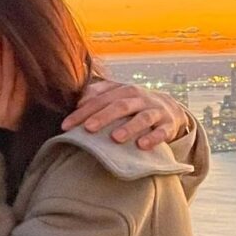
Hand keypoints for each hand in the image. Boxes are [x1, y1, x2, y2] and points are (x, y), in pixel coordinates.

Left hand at [0, 36, 26, 129]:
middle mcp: (6, 106)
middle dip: (8, 54)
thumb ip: (15, 102)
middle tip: (7, 37)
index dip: (21, 63)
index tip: (21, 48)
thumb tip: (19, 81)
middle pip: (9, 75)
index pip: (22, 82)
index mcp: (18, 110)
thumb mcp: (13, 121)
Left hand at [62, 81, 188, 148]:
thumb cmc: (132, 104)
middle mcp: (139, 98)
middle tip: (88, 129)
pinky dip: (154, 138)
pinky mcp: (168, 124)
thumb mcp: (115, 95)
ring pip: (142, 117)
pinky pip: (162, 131)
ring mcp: (155, 110)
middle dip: (103, 117)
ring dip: (129, 127)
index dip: (82, 112)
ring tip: (115, 138)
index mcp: (122, 90)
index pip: (99, 99)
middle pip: (120, 105)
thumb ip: (96, 95)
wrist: (168, 108)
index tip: (66, 126)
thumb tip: (78, 103)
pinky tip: (142, 145)